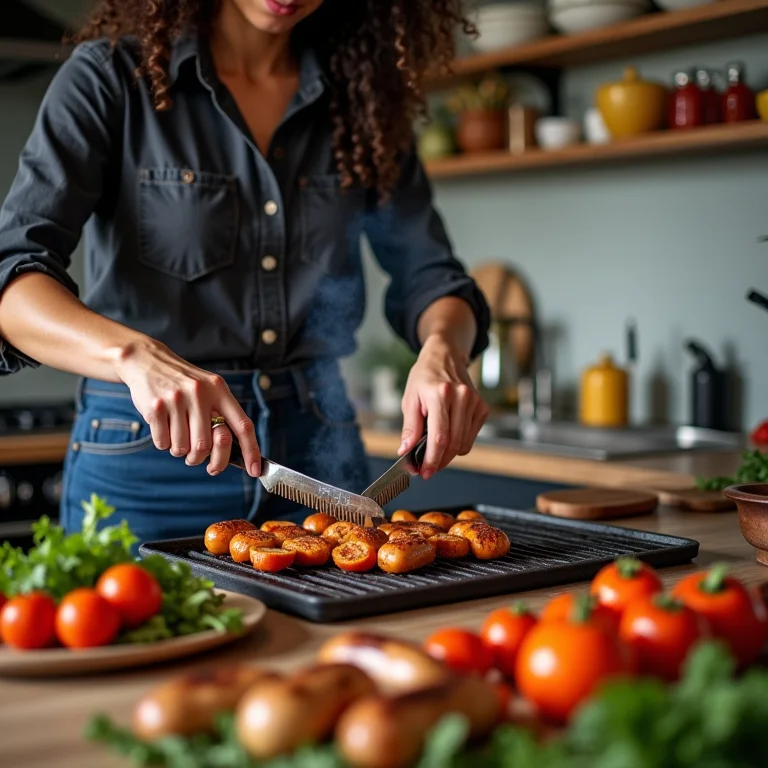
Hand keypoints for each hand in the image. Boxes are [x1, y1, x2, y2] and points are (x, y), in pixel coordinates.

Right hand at [113, 339, 260, 476]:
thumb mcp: (208, 388)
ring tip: (176, 433)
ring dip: (179, 449)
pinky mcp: (155, 407)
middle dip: (200, 457)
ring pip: (182, 448)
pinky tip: (163, 426)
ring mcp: (177, 399)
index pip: (242, 425)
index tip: (255, 470)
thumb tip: (231, 453)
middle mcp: (200, 393)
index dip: (251, 450)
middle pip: (206, 445)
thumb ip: (221, 414)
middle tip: (194, 456)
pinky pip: (163, 443)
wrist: (148, 361)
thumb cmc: (183, 383)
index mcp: (219, 390)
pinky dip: (163, 443)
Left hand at [399, 334, 488, 478]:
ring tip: (434, 452)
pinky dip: (458, 444)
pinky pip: (471, 438)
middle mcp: (461, 397)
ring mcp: (475, 402)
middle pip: (453, 444)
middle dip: (439, 461)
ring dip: (448, 455)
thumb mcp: (410, 399)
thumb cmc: (425, 377)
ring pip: (463, 444)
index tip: (424, 472)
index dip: (432, 460)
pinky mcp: (482, 408)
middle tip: (426, 469)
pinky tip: (448, 435)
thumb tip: (406, 451)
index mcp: (440, 394)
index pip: (439, 437)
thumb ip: (410, 428)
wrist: (445, 356)